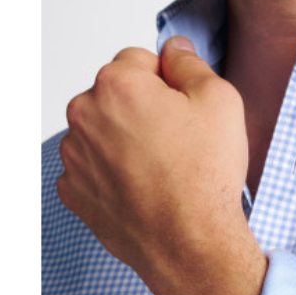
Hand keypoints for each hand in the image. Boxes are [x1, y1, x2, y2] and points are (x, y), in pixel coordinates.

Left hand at [57, 36, 253, 284]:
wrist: (189, 244)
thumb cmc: (204, 176)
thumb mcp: (220, 101)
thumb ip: (190, 64)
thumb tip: (174, 50)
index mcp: (116, 84)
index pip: (139, 61)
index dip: (168, 83)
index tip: (184, 110)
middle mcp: (84, 116)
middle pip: (116, 96)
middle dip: (142, 110)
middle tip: (177, 142)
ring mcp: (75, 158)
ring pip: (103, 133)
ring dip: (126, 142)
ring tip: (162, 170)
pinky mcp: (75, 192)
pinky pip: (93, 170)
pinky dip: (114, 175)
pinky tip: (144, 189)